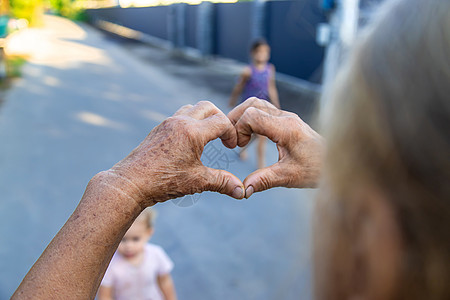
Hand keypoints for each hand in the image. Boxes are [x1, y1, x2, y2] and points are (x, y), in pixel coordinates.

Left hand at [108, 101, 244, 205]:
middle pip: (207, 107)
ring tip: (208, 136)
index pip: (221, 122)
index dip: (232, 133)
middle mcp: (180, 122)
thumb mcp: (197, 182)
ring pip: (191, 108)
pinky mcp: (159, 129)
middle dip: (220, 118)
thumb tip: (242, 192)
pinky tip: (189, 142)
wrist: (130, 182)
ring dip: (203, 117)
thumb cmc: (163, 182)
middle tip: (223, 136)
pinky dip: (189, 122)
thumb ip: (222, 182)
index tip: (231, 147)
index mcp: (192, 132)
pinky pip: (178, 116)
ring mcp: (167, 123)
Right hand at [228, 97, 322, 197]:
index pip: (252, 116)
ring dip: (243, 117)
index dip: (238, 128)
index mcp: (286, 128)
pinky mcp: (287, 120)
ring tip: (237, 137)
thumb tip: (244, 191)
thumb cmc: (317, 170)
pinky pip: (264, 110)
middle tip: (231, 140)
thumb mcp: (289, 177)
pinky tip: (249, 136)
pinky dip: (251, 119)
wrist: (339, 162)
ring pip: (258, 104)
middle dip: (236, 119)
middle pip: (252, 104)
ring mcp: (287, 116)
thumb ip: (264, 180)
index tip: (237, 146)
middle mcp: (286, 117)